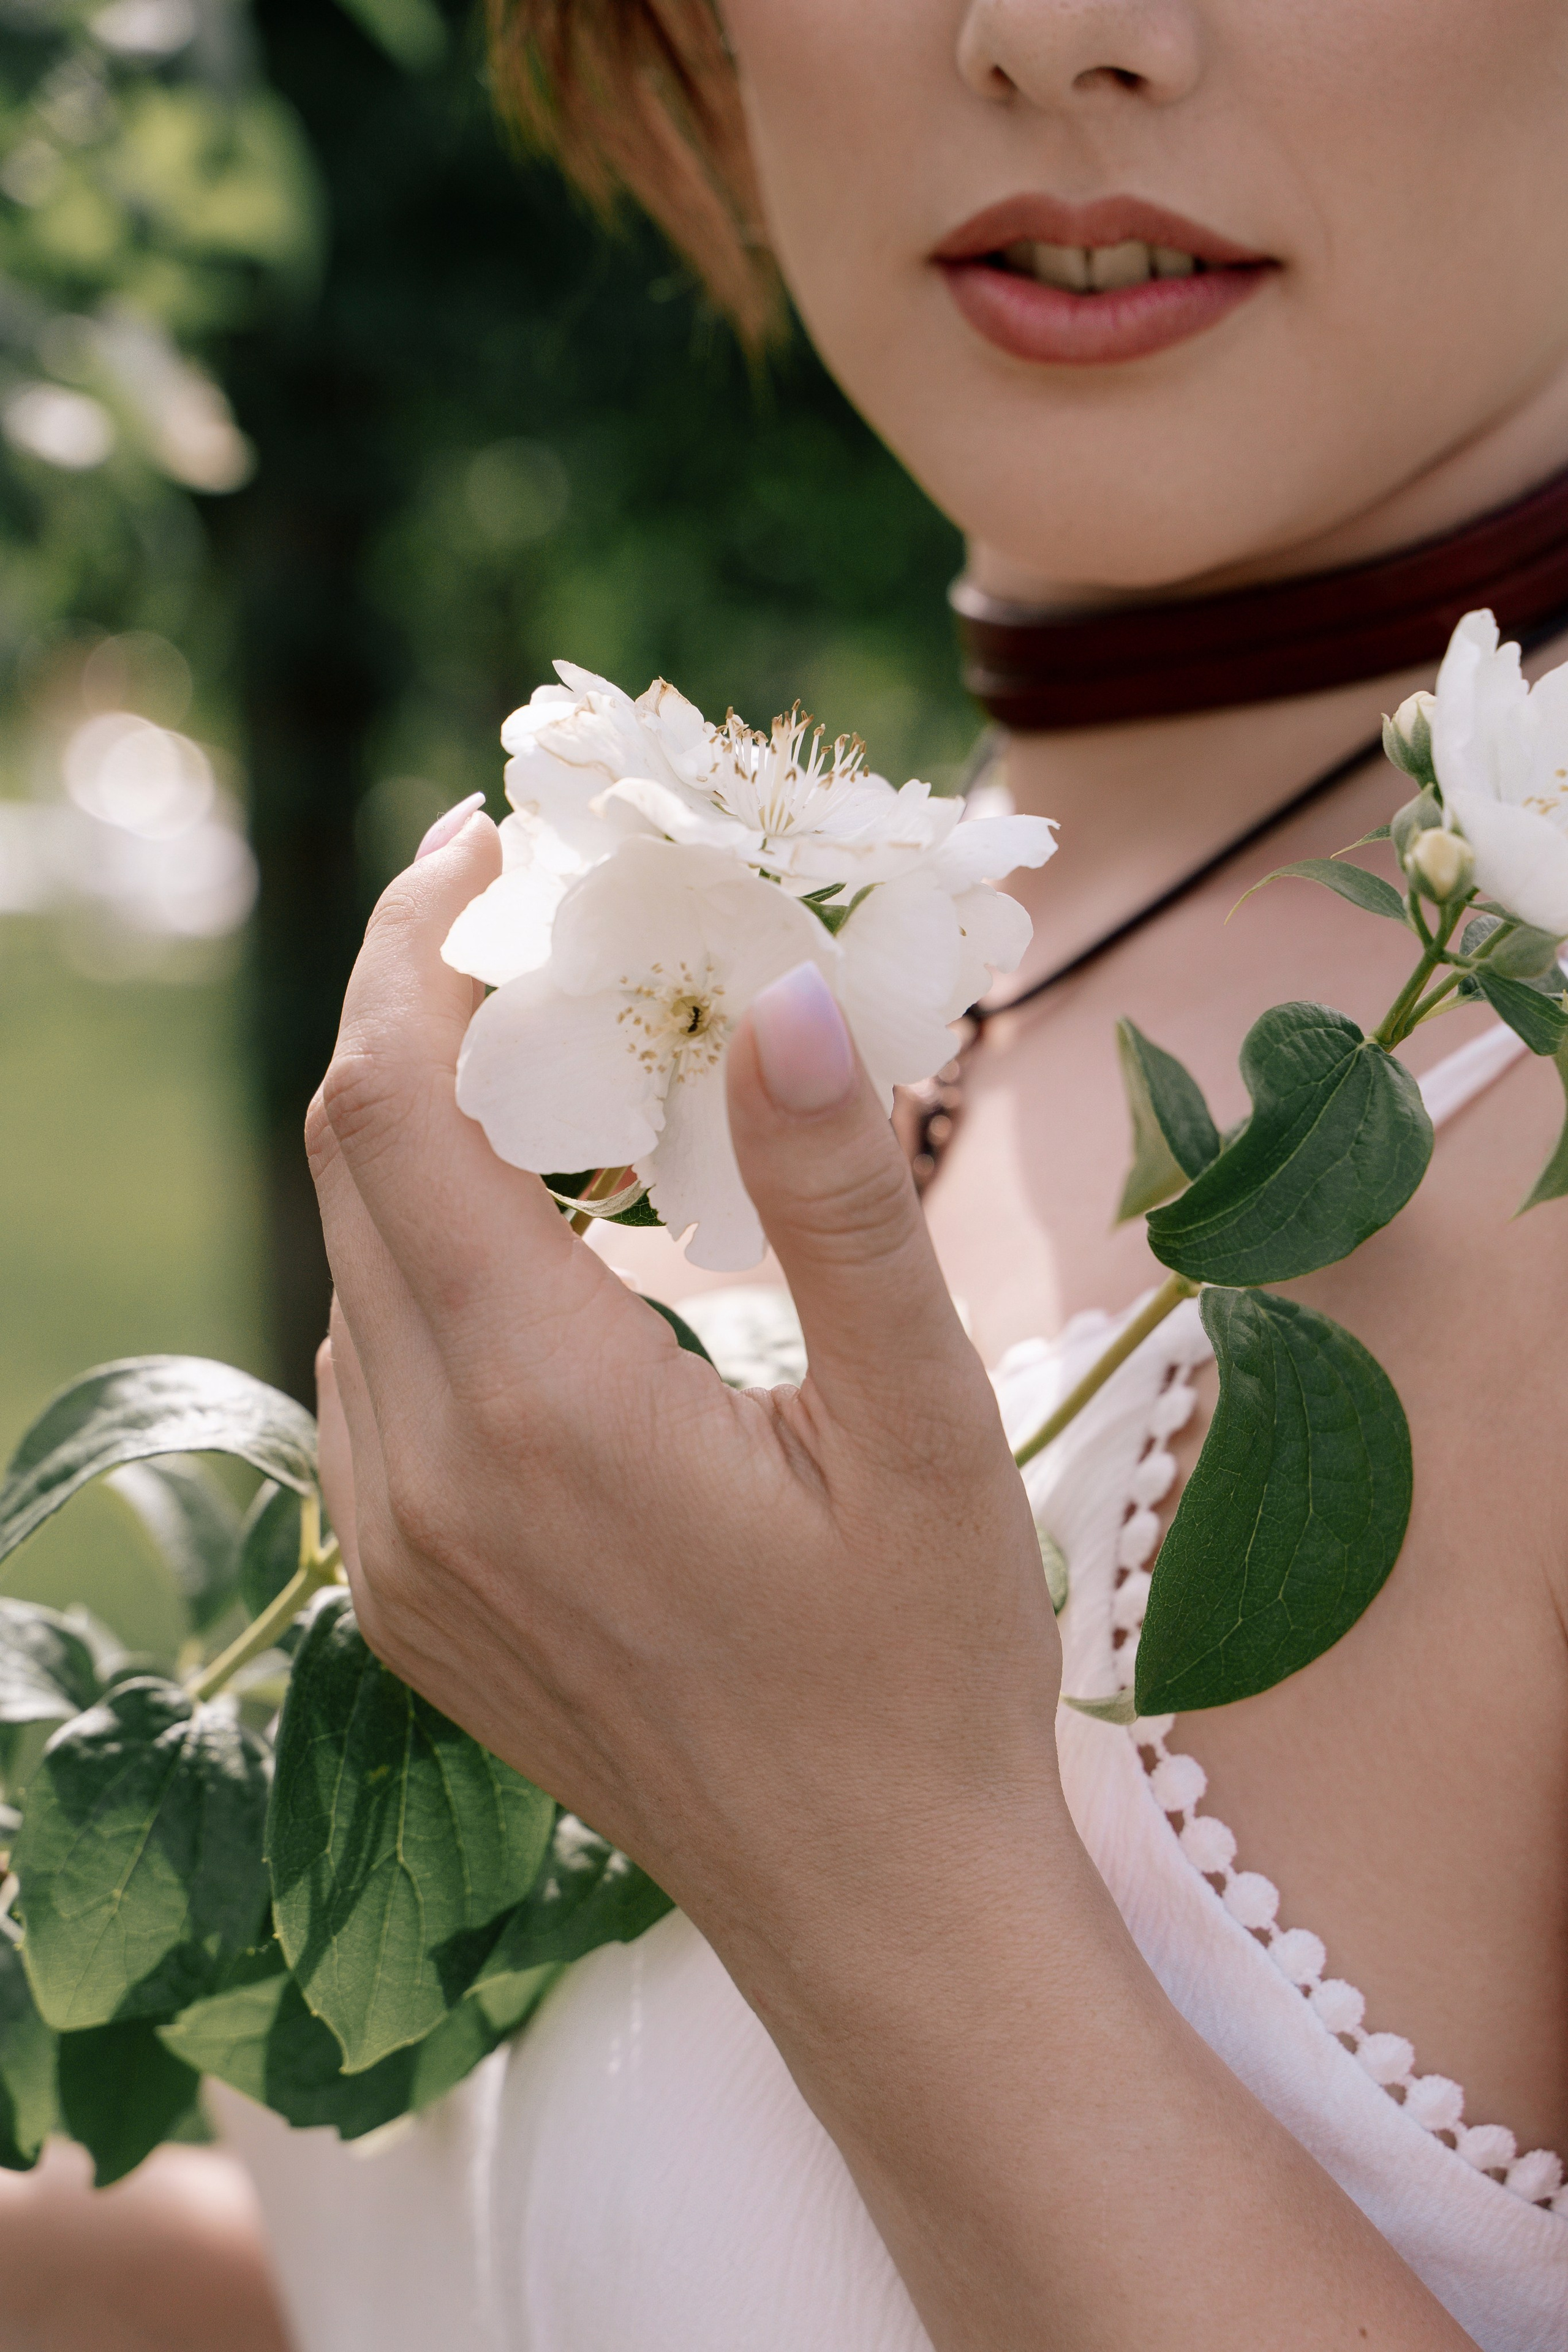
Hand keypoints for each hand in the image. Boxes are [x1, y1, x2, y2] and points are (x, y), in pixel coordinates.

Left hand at [306, 811, 1061, 1956]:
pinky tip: (554, 1264)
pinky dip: (434, 1267)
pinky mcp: (406, 1595)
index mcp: (541, 1409)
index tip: (486, 847)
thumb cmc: (923, 1672)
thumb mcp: (921, 1425)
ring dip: (433, 1145)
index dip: (418, 946)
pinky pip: (375, 1369)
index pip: (396, 1103)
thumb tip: (789, 998)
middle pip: (355, 1160)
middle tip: (544, 932)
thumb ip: (841, 1204)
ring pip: (356, 1263)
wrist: (874, 1910)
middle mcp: (424, 1471)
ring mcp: (396, 1545)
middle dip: (425, 1015)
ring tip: (573, 1087)